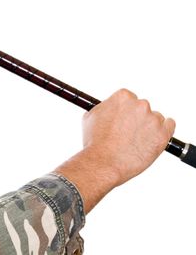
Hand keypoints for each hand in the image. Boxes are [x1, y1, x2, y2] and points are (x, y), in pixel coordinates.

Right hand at [55, 89, 174, 212]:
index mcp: (123, 97)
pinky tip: (153, 136)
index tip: (122, 119)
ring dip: (148, 126)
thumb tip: (108, 107)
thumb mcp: (90, 117)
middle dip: (136, 118)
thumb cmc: (95, 142)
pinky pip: (169, 125)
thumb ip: (103, 108)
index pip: (129, 98)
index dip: (124, 111)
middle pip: (142, 107)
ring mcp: (153, 119)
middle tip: (127, 132)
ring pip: (155, 118)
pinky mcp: (163, 134)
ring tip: (135, 141)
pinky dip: (163, 130)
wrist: (103, 162)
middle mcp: (140, 105)